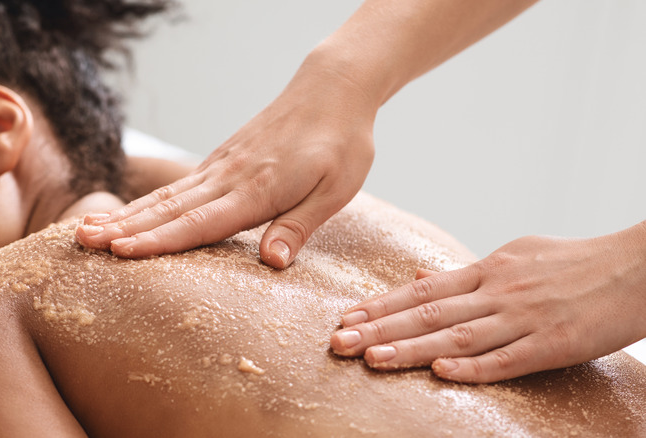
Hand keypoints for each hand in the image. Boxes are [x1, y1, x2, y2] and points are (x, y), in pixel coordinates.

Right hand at [76, 58, 377, 267]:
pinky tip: (129, 212)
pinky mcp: (222, 160)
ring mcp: (222, 166)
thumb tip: (271, 262)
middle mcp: (231, 176)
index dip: (160, 239)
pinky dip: (148, 201)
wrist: (333, 90)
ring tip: (88, 228)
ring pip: (167, 195)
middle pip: (170, 208)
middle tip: (83, 242)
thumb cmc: (341, 143)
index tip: (121, 251)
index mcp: (259, 188)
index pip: (201, 221)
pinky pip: (178, 185)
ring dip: (126, 214)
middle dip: (124, 227)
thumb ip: (299, 226)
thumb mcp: (336, 190)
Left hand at [330, 224, 645, 382]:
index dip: (381, 305)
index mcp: (487, 270)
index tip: (347, 318)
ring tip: (372, 360)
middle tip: (340, 343)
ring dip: (411, 349)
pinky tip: (440, 372)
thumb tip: (418, 279)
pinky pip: (507, 359)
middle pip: (428, 313)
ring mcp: (524, 318)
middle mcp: (498, 292)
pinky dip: (473, 367)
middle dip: (380, 329)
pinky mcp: (554, 344)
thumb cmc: (572, 261)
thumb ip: (464, 272)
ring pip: (457, 336)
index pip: (422, 290)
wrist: (636, 266)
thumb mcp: (513, 256)